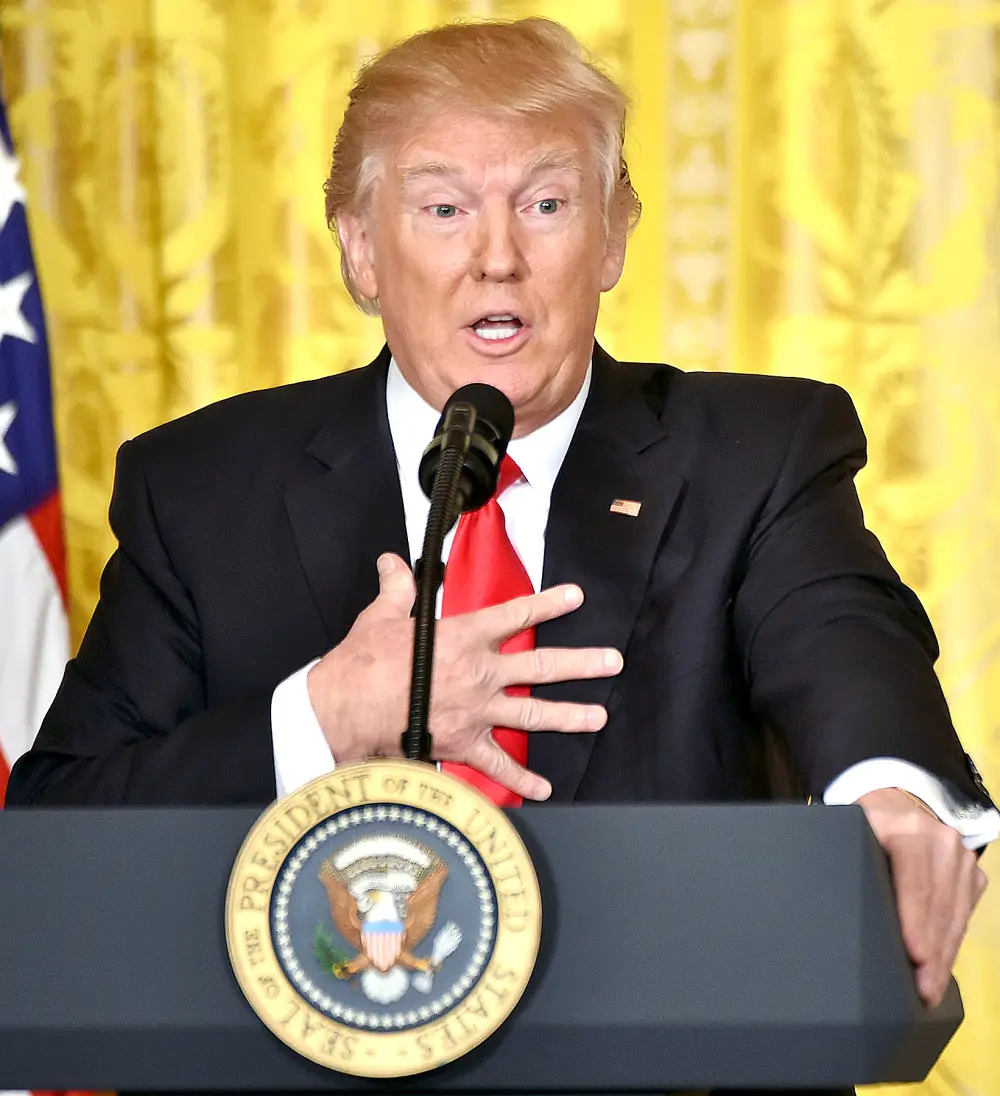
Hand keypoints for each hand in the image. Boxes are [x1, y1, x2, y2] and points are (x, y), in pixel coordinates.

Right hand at [307, 553, 622, 799]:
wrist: (348, 710)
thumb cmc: (364, 663)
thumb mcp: (382, 616)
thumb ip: (397, 588)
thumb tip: (392, 563)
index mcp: (463, 637)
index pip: (516, 615)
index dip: (549, 604)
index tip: (576, 598)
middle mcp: (480, 673)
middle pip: (541, 666)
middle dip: (582, 663)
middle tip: (612, 661)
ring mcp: (477, 712)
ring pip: (534, 713)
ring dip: (570, 716)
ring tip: (599, 716)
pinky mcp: (464, 744)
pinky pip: (499, 765)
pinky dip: (521, 779)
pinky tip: (544, 788)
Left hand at [858, 788, 987, 1007]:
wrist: (897, 804)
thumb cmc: (866, 824)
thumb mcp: (851, 831)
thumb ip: (848, 859)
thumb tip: (828, 903)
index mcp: (908, 831)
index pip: (915, 881)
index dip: (915, 921)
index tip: (915, 954)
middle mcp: (943, 843)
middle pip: (938, 906)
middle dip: (932, 953)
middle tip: (922, 990)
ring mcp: (963, 859)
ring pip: (956, 916)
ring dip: (944, 957)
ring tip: (931, 990)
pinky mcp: (973, 875)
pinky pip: (964, 915)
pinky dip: (952, 945)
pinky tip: (941, 969)